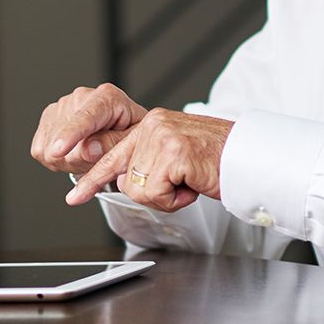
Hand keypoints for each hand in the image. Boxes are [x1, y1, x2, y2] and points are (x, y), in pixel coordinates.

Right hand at [31, 83, 148, 174]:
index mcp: (107, 97)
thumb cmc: (130, 132)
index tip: (59, 150)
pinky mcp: (46, 119)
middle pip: (65, 141)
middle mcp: (79, 97)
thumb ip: (113, 144)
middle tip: (99, 159)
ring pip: (49, 150)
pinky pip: (39, 151)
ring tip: (88, 155)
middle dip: (80, 161)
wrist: (121, 127)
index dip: (70, 135)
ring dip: (69, 162)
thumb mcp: (133, 141)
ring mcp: (60, 106)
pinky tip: (74, 153)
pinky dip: (56, 161)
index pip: (86, 117)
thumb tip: (89, 149)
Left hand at [66, 109, 233, 210]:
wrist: (249, 158)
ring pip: (140, 190)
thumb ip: (148, 162)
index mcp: (151, 124)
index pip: (113, 155)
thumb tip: (124, 182)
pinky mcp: (172, 153)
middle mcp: (152, 125)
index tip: (74, 197)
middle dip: (153, 193)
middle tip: (182, 183)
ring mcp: (160, 137)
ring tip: (190, 180)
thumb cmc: (217, 162)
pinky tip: (194, 183)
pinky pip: (157, 194)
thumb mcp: (176, 157)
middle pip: (127, 181)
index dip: (92, 179)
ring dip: (167, 196)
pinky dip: (176, 199)